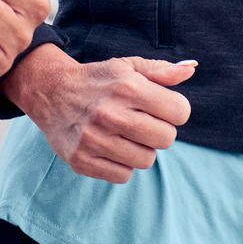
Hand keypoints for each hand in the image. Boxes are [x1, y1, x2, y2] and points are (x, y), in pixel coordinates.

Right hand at [0, 44, 195, 182]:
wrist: (51, 92)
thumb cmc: (98, 80)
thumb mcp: (128, 67)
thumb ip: (161, 71)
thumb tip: (190, 69)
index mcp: (127, 87)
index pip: (179, 112)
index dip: (175, 110)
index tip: (161, 107)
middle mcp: (111, 114)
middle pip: (166, 139)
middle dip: (160, 131)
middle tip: (143, 121)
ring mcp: (94, 140)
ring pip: (146, 160)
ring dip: (142, 149)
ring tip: (125, 134)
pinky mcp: (81, 161)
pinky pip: (124, 176)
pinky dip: (122, 164)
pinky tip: (111, 147)